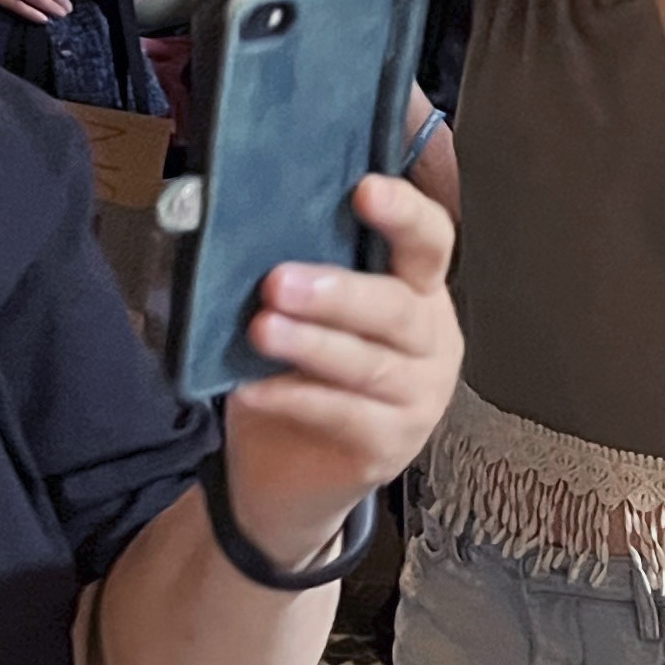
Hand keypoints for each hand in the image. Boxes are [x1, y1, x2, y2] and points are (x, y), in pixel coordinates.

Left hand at [216, 174, 460, 564]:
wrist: (290, 475)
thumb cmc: (296, 373)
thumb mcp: (303, 314)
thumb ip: (295, 268)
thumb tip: (234, 215)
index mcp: (418, 291)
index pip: (431, 241)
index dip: (404, 213)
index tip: (364, 190)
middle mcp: (431, 340)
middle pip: (398, 307)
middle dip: (338, 292)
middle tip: (279, 283)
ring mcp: (418, 398)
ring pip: (371, 364)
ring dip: (311, 344)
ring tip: (261, 331)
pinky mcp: (390, 446)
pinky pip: (343, 416)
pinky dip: (293, 398)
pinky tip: (251, 389)